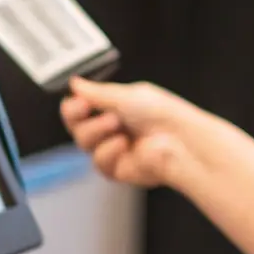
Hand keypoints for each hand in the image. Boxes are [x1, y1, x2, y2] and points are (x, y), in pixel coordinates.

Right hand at [60, 77, 192, 189]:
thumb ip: (96, 92)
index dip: (73, 106)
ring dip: (96, 131)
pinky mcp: (119, 170)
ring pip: (84, 144)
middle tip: (87, 108)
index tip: (77, 101)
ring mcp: (115, 151)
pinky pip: (99, 162)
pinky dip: (108, 151)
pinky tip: (124, 144)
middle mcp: (114, 129)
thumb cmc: (163, 115)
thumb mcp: (125, 95)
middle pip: (77, 127)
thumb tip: (75, 83)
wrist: (180, 141)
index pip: (81, 108)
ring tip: (116, 124)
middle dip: (79, 117)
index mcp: (116, 108)